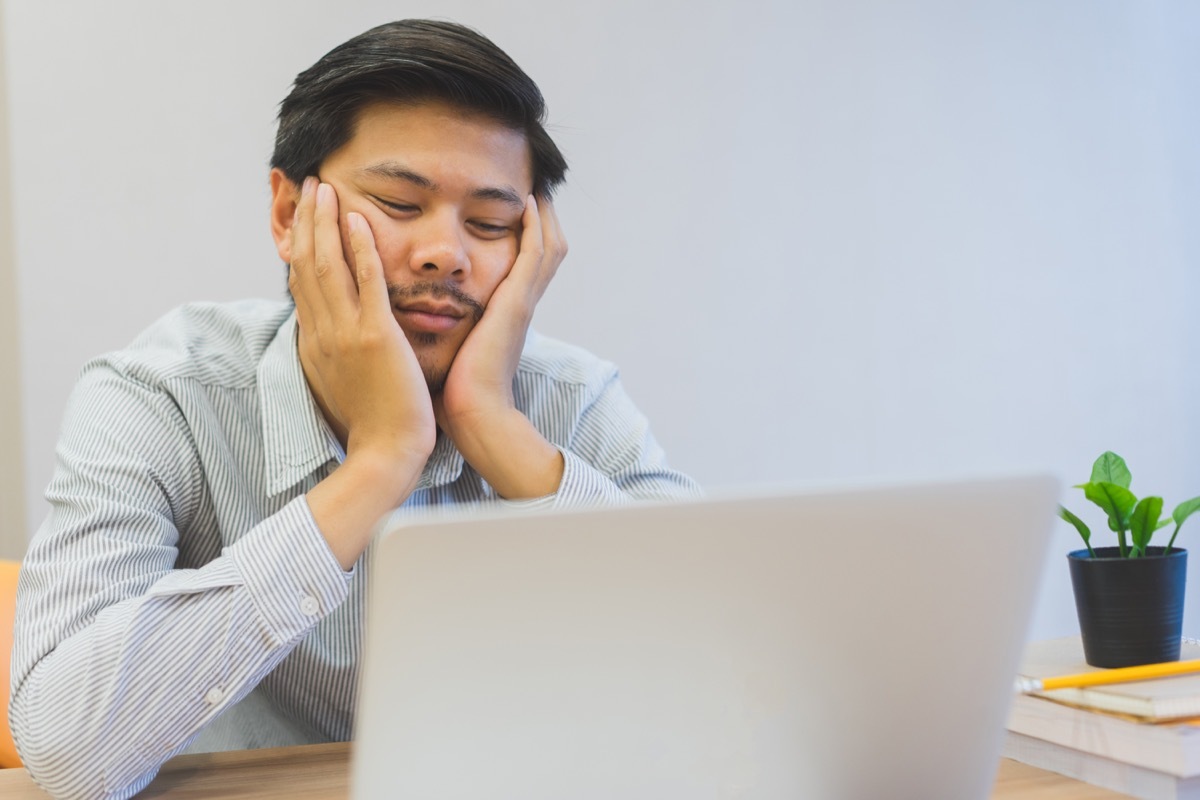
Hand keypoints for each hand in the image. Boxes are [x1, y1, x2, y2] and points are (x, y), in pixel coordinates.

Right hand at [290, 178, 436, 565]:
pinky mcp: (376, 337)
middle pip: (306, 264)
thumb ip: (332, 350)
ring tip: (326, 188)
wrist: (386, 453)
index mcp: (314, 342)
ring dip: (326, 223)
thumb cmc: (373, 422)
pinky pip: (365, 284)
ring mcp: (346, 333)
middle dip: (306, 221)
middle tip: (309, 185)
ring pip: (328, 266)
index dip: (299, 243)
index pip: (300, 281)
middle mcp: (322, 333)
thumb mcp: (339, 379)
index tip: (303, 214)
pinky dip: (360, 249)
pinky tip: (359, 219)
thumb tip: (326, 330)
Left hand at [435, 195, 568, 497]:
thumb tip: (421, 325)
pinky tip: (528, 203)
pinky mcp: (516, 304)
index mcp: (506, 317)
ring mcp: (522, 303)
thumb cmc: (458, 395)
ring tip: (536, 186)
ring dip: (544, 215)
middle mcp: (520, 305)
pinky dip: (535, 227)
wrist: (474, 416)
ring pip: (547, 247)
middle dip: (544, 220)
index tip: (517, 212)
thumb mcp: (454, 353)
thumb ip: (447, 334)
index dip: (527, 238)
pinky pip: (534, 255)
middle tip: (536, 189)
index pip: (525, 268)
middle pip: (546, 251)